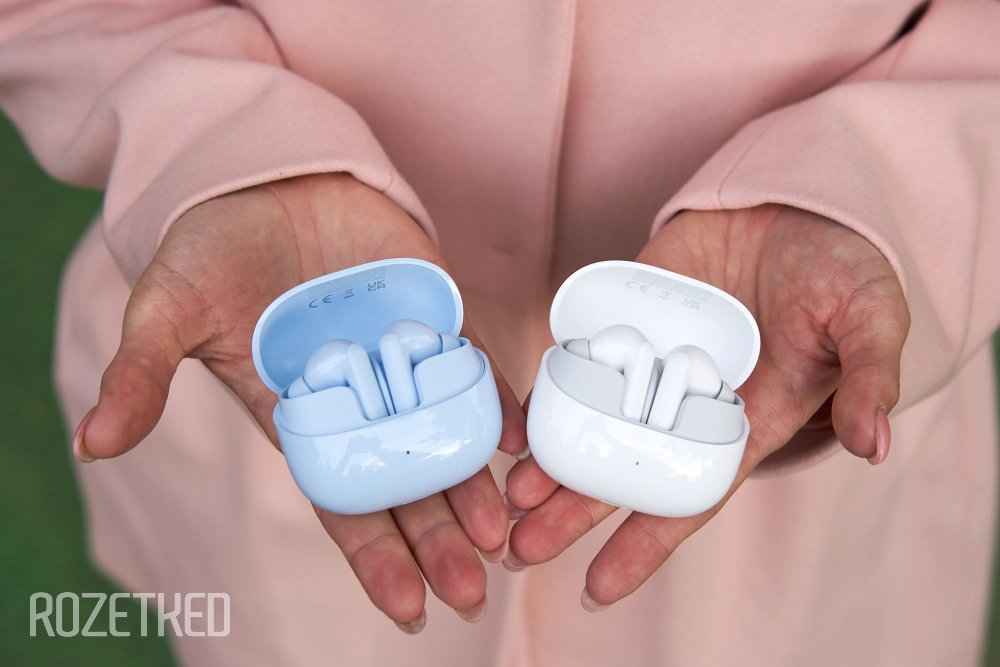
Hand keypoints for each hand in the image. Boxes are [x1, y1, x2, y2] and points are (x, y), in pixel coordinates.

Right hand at [72, 174, 527, 630]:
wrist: (264, 178)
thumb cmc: (212, 247)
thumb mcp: (167, 309)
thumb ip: (141, 375)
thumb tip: (89, 446)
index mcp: (299, 417)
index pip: (342, 500)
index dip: (375, 556)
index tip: (409, 608)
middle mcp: (358, 400)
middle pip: (405, 483)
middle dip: (439, 538)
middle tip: (473, 588)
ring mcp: (401, 359)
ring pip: (446, 435)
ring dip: (477, 485)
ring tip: (506, 535)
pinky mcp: (435, 314)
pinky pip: (473, 367)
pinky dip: (497, 403)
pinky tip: (522, 441)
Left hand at [504, 204, 908, 609]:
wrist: (797, 196)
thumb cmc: (841, 265)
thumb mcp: (869, 319)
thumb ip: (868, 379)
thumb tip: (875, 445)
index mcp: (747, 420)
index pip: (688, 494)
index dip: (644, 543)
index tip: (596, 587)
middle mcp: (690, 400)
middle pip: (624, 468)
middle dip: (572, 512)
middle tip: (516, 547)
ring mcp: (654, 359)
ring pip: (594, 421)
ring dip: (551, 459)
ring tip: (504, 496)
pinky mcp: (629, 315)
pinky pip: (583, 358)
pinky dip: (551, 388)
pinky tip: (516, 419)